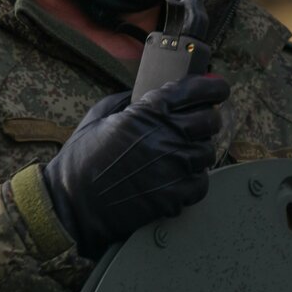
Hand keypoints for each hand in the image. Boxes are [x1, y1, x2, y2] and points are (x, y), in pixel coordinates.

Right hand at [43, 74, 229, 257]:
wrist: (71, 204)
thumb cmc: (81, 159)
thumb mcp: (100, 115)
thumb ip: (130, 100)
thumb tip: (154, 92)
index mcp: (147, 110)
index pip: (195, 90)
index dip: (213, 87)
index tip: (219, 88)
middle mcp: (165, 135)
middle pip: (210, 121)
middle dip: (208, 119)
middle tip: (200, 124)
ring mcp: (172, 167)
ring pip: (207, 153)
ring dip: (197, 153)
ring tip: (178, 157)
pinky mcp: (174, 196)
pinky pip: (201, 183)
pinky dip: (193, 181)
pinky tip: (176, 179)